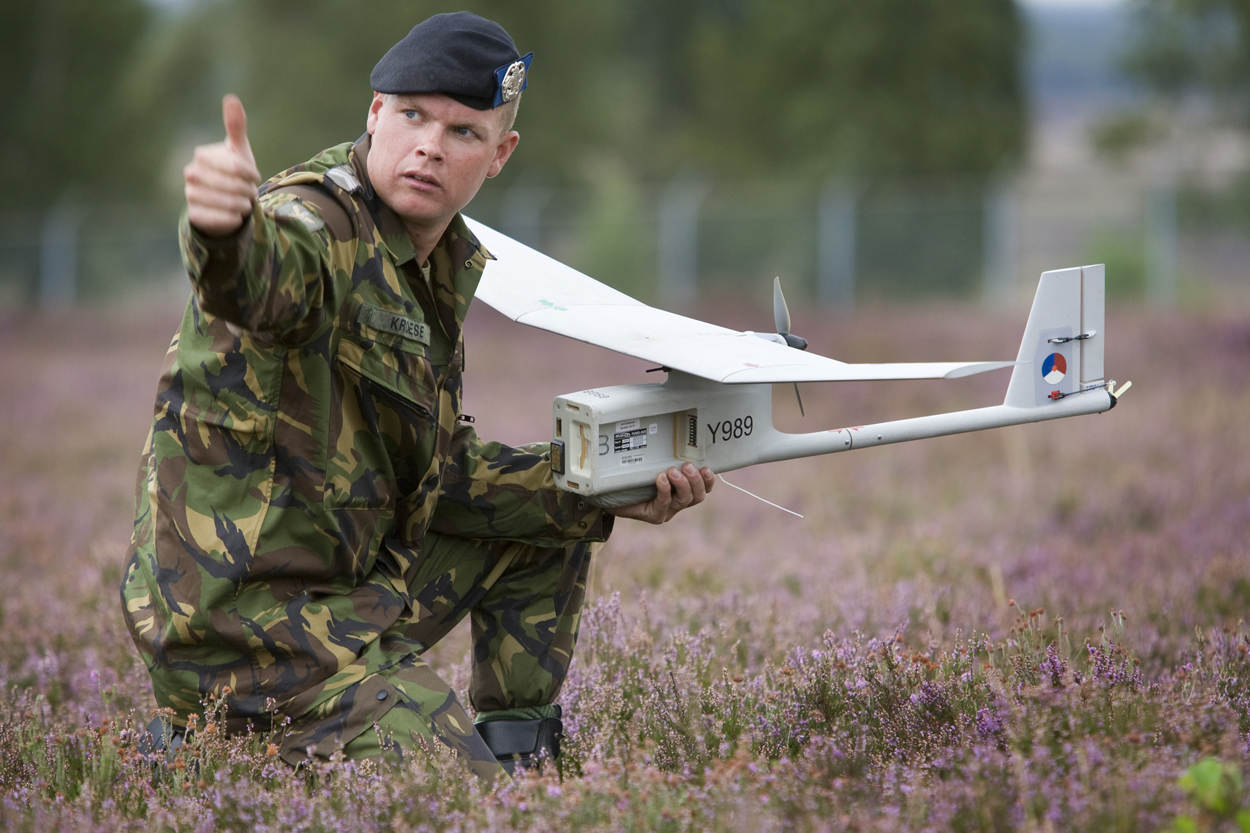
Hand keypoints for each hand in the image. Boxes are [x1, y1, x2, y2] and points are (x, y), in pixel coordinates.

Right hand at [184, 94, 260, 235]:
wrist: (226, 201)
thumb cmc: (235, 172)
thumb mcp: (238, 150)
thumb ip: (235, 126)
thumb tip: (231, 98)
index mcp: (202, 156)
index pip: (233, 165)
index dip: (249, 172)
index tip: (256, 176)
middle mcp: (191, 174)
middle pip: (229, 185)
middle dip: (246, 190)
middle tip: (251, 192)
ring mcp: (190, 194)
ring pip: (225, 203)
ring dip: (242, 204)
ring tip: (244, 202)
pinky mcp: (194, 215)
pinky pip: (218, 219)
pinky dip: (232, 218)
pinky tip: (235, 215)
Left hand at [610, 463, 714, 524]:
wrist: (611, 494)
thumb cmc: (633, 476)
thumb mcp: (652, 463)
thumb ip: (664, 454)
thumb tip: (673, 426)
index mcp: (683, 490)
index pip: (703, 488)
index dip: (709, 480)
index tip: (706, 467)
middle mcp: (678, 502)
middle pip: (697, 496)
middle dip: (695, 480)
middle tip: (687, 466)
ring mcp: (667, 511)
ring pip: (684, 500)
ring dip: (682, 484)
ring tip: (672, 471)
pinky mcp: (654, 515)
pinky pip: (664, 504)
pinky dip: (664, 489)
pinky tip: (660, 478)